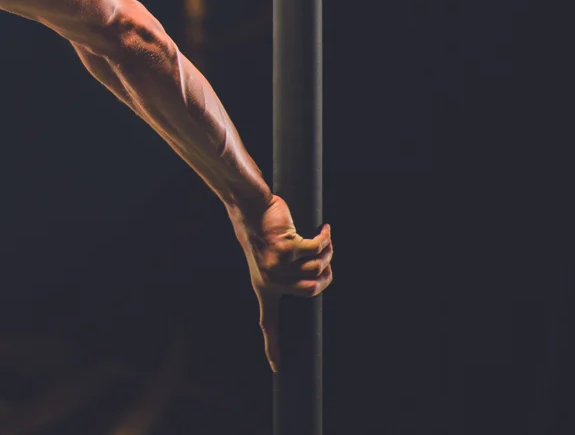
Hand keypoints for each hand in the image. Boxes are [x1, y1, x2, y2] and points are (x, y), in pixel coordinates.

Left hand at [231, 195, 333, 370]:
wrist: (248, 205)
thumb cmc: (260, 229)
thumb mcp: (267, 256)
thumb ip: (284, 273)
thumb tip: (311, 282)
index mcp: (264, 287)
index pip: (268, 323)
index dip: (272, 346)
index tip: (276, 368)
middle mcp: (269, 281)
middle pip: (314, 290)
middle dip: (326, 273)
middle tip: (326, 255)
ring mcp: (277, 266)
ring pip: (317, 267)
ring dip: (326, 251)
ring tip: (322, 237)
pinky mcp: (286, 248)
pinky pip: (317, 249)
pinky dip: (324, 238)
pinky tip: (325, 230)